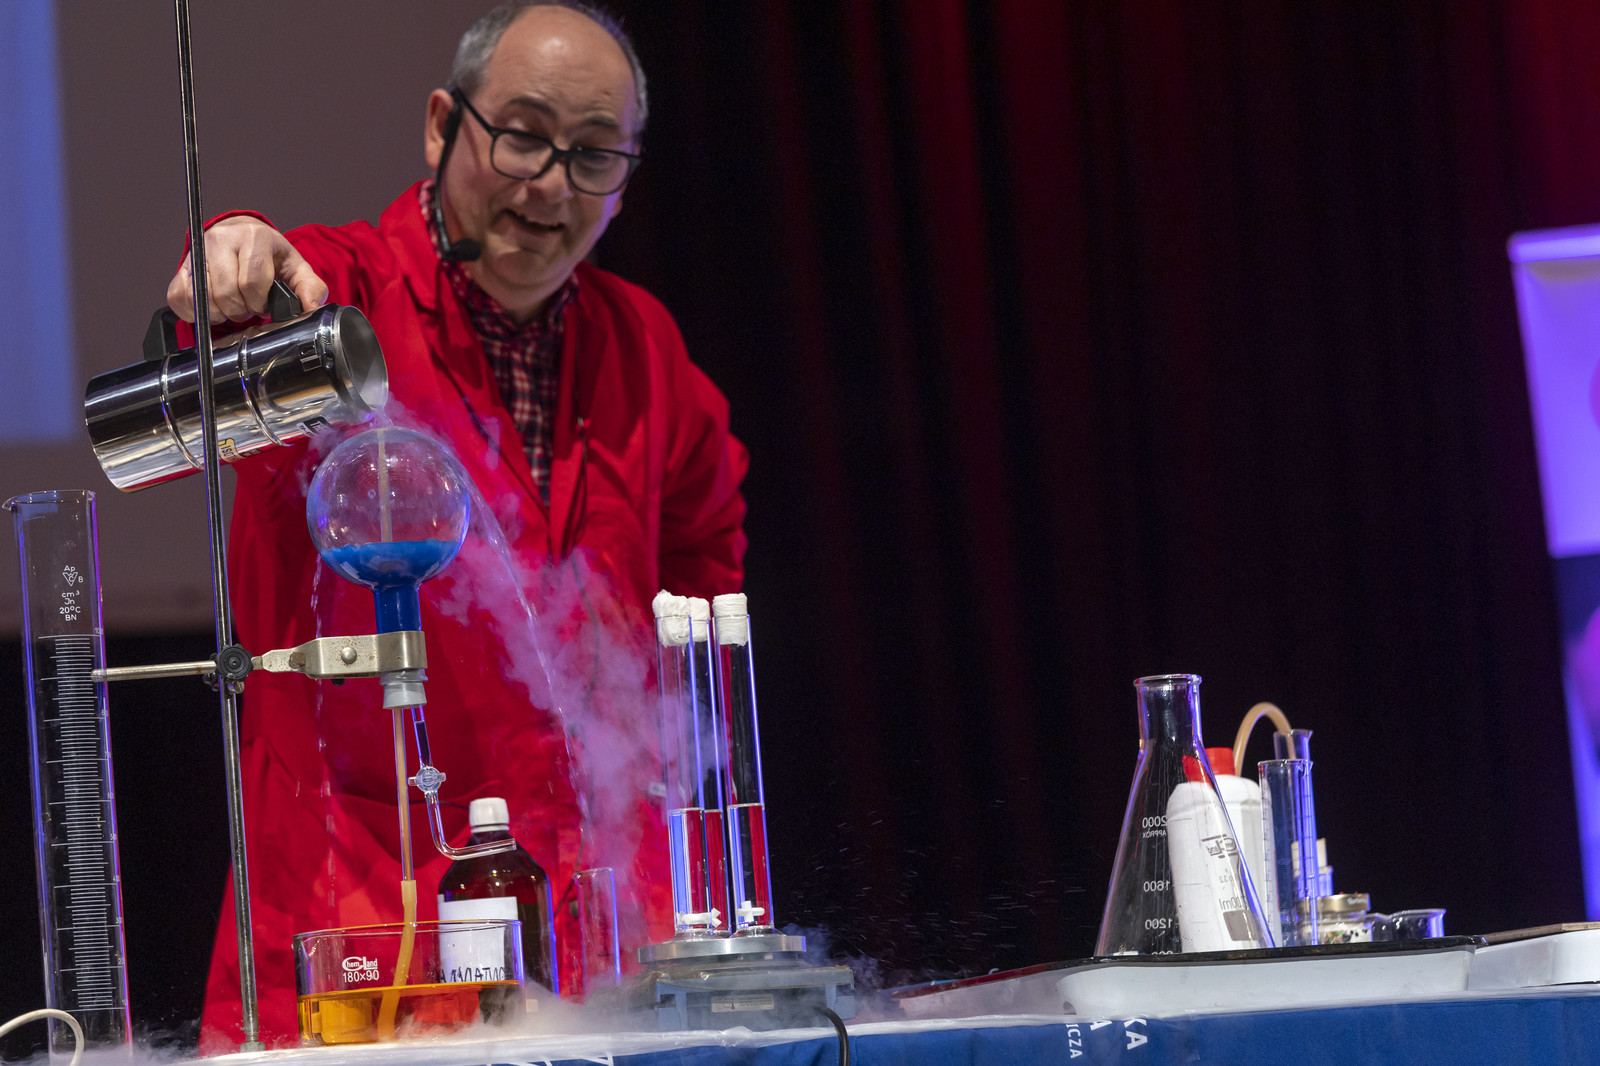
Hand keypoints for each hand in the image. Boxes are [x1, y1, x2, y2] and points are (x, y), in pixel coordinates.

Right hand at [166, 215, 328, 323]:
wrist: (242, 235)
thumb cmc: (269, 256)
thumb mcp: (296, 268)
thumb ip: (310, 287)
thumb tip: (311, 308)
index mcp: (254, 237)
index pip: (252, 281)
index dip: (260, 302)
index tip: (264, 305)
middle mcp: (221, 239)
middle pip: (226, 291)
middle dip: (241, 310)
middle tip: (248, 308)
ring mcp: (198, 251)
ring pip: (202, 298)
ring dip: (220, 313)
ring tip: (232, 307)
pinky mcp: (181, 267)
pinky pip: (179, 298)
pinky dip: (196, 313)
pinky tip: (213, 307)